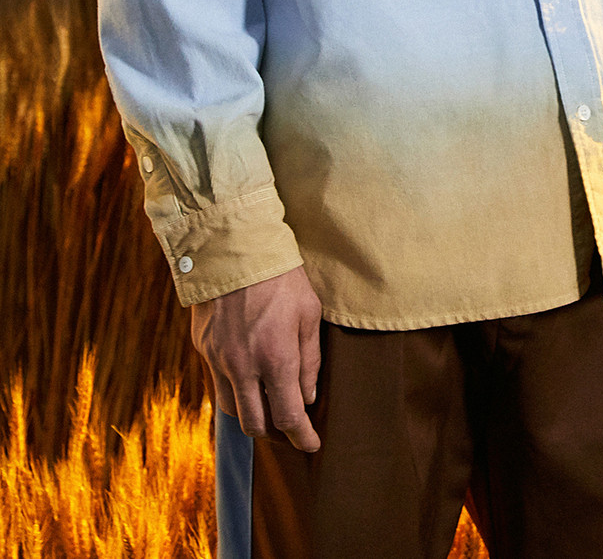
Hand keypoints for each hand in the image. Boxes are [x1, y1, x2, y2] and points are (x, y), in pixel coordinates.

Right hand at [190, 263, 323, 451]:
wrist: (234, 247)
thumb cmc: (281, 276)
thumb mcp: (309, 312)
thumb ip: (310, 360)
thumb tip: (307, 397)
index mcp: (275, 359)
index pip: (288, 417)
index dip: (302, 437)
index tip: (311, 444)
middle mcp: (243, 367)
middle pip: (255, 424)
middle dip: (275, 431)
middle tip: (289, 424)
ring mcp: (218, 360)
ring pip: (232, 409)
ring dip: (251, 413)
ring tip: (267, 402)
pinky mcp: (203, 349)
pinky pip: (218, 383)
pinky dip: (235, 389)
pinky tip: (247, 376)